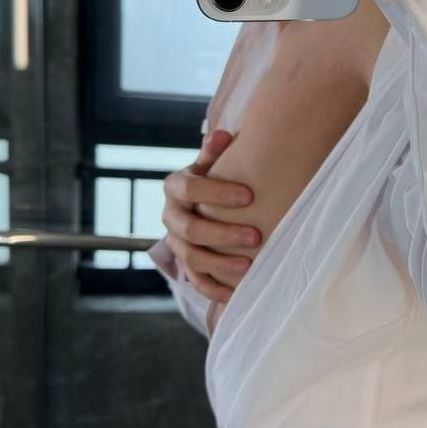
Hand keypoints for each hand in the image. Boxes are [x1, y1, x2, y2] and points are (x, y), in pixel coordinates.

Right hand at [161, 130, 262, 303]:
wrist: (197, 203)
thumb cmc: (212, 178)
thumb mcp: (210, 162)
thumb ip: (215, 150)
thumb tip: (222, 134)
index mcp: (175, 187)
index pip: (190, 191)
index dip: (217, 193)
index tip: (249, 196)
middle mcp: (170, 217)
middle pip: (190, 230)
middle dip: (223, 234)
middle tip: (256, 236)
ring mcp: (175, 244)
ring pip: (192, 259)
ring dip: (220, 265)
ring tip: (249, 267)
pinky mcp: (185, 265)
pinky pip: (196, 282)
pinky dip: (215, 290)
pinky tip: (236, 293)